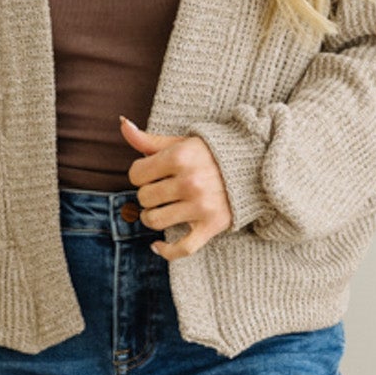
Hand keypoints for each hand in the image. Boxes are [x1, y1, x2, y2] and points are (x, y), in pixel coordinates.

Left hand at [120, 116, 232, 258]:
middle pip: (144, 198)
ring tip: (159, 211)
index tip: (151, 174)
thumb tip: (122, 123)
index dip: (139, 174)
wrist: (253, 168)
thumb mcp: (182, 142)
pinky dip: (166, 251)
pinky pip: (182, 248)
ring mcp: (201, 206)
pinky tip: (157, 246)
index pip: (136, 174)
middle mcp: (190, 182)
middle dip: (147, 195)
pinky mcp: (211, 225)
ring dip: (151, 218)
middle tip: (159, 191)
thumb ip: (149, 139)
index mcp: (180, 157)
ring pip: (155, 221)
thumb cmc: (211, 154)